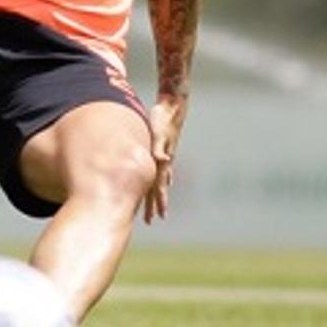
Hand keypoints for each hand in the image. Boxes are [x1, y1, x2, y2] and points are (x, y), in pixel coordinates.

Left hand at [143, 93, 187, 222]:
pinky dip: (161, 178)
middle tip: (152, 220)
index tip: (157, 217)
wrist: (174, 106)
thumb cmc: (163, 119)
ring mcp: (166, 156)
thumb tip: (162, 159)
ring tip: (159, 206)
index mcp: (163, 161)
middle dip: (156, 205)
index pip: (159, 187)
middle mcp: (166, 161)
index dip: (157, 202)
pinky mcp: (164, 149)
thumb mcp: (159, 133)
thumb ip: (159, 147)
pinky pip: (162, 169)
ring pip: (161, 180)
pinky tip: (164, 181)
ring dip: (159, 194)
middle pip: (159, 188)